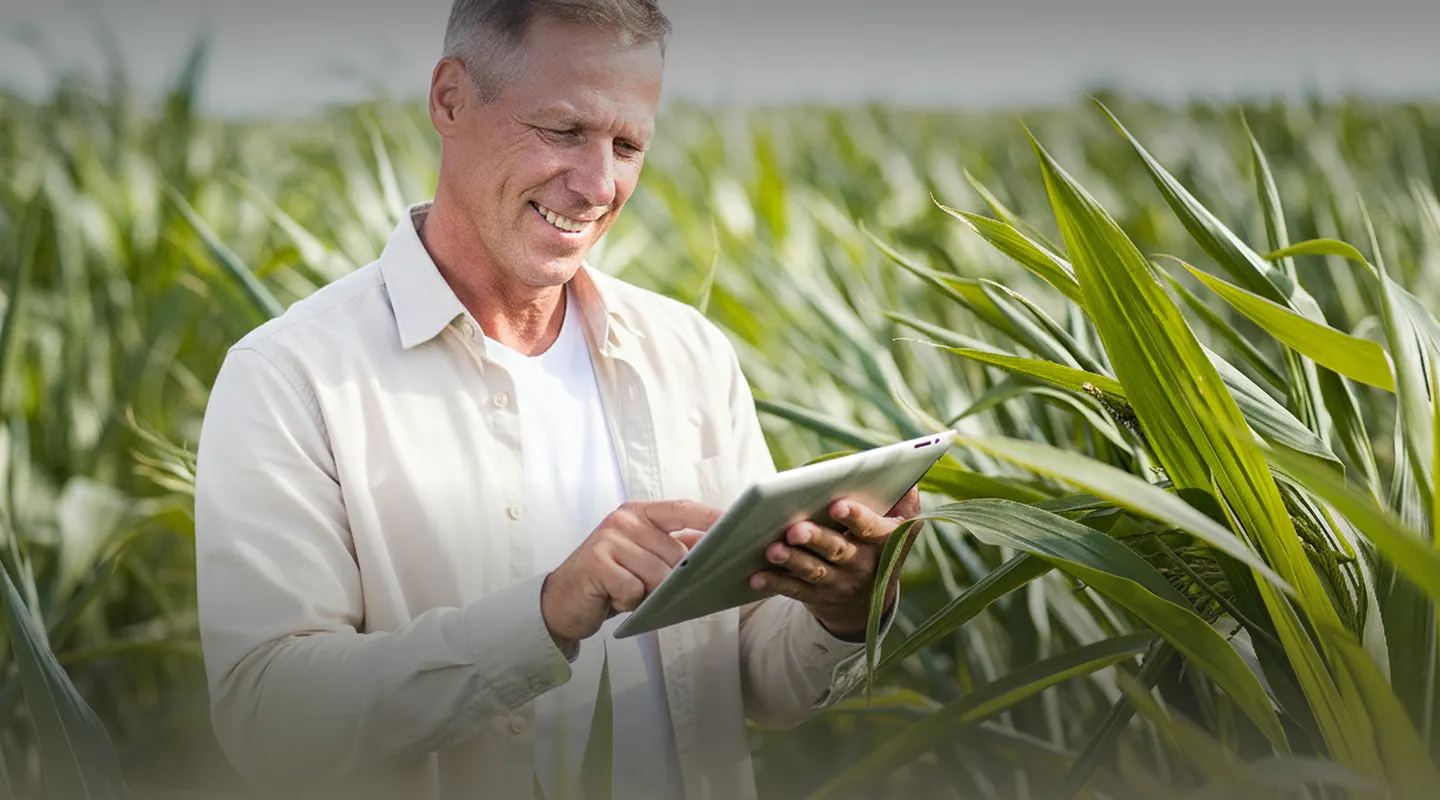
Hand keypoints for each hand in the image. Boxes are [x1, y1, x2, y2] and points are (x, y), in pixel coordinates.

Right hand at [541, 500, 721, 646]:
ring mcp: (607, 539)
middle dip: (676, 579)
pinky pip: (634, 590)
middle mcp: (623, 520)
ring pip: (657, 575)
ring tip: (629, 593)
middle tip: (660, 591)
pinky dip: (629, 602)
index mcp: (638, 513)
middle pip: (675, 552)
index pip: (682, 509)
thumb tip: (719, 551)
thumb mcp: (645, 560)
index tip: (739, 524)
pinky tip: (613, 599)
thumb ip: (676, 550)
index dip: (711, 517)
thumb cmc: (611, 581)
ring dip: (649, 594)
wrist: (563, 602)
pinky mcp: (596, 563)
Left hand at [749, 486, 921, 639]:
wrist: (870, 595)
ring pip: (815, 571)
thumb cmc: (879, 537)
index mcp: (887, 540)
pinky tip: (755, 576)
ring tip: (772, 549)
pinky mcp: (818, 596)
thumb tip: (905, 466)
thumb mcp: (901, 520)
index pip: (872, 528)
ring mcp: (841, 583)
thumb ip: (903, 495)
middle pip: (838, 551)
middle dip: (817, 539)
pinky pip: (795, 590)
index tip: (837, 505)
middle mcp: (864, 564)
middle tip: (795, 528)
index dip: (856, 517)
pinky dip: (775, 582)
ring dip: (792, 560)